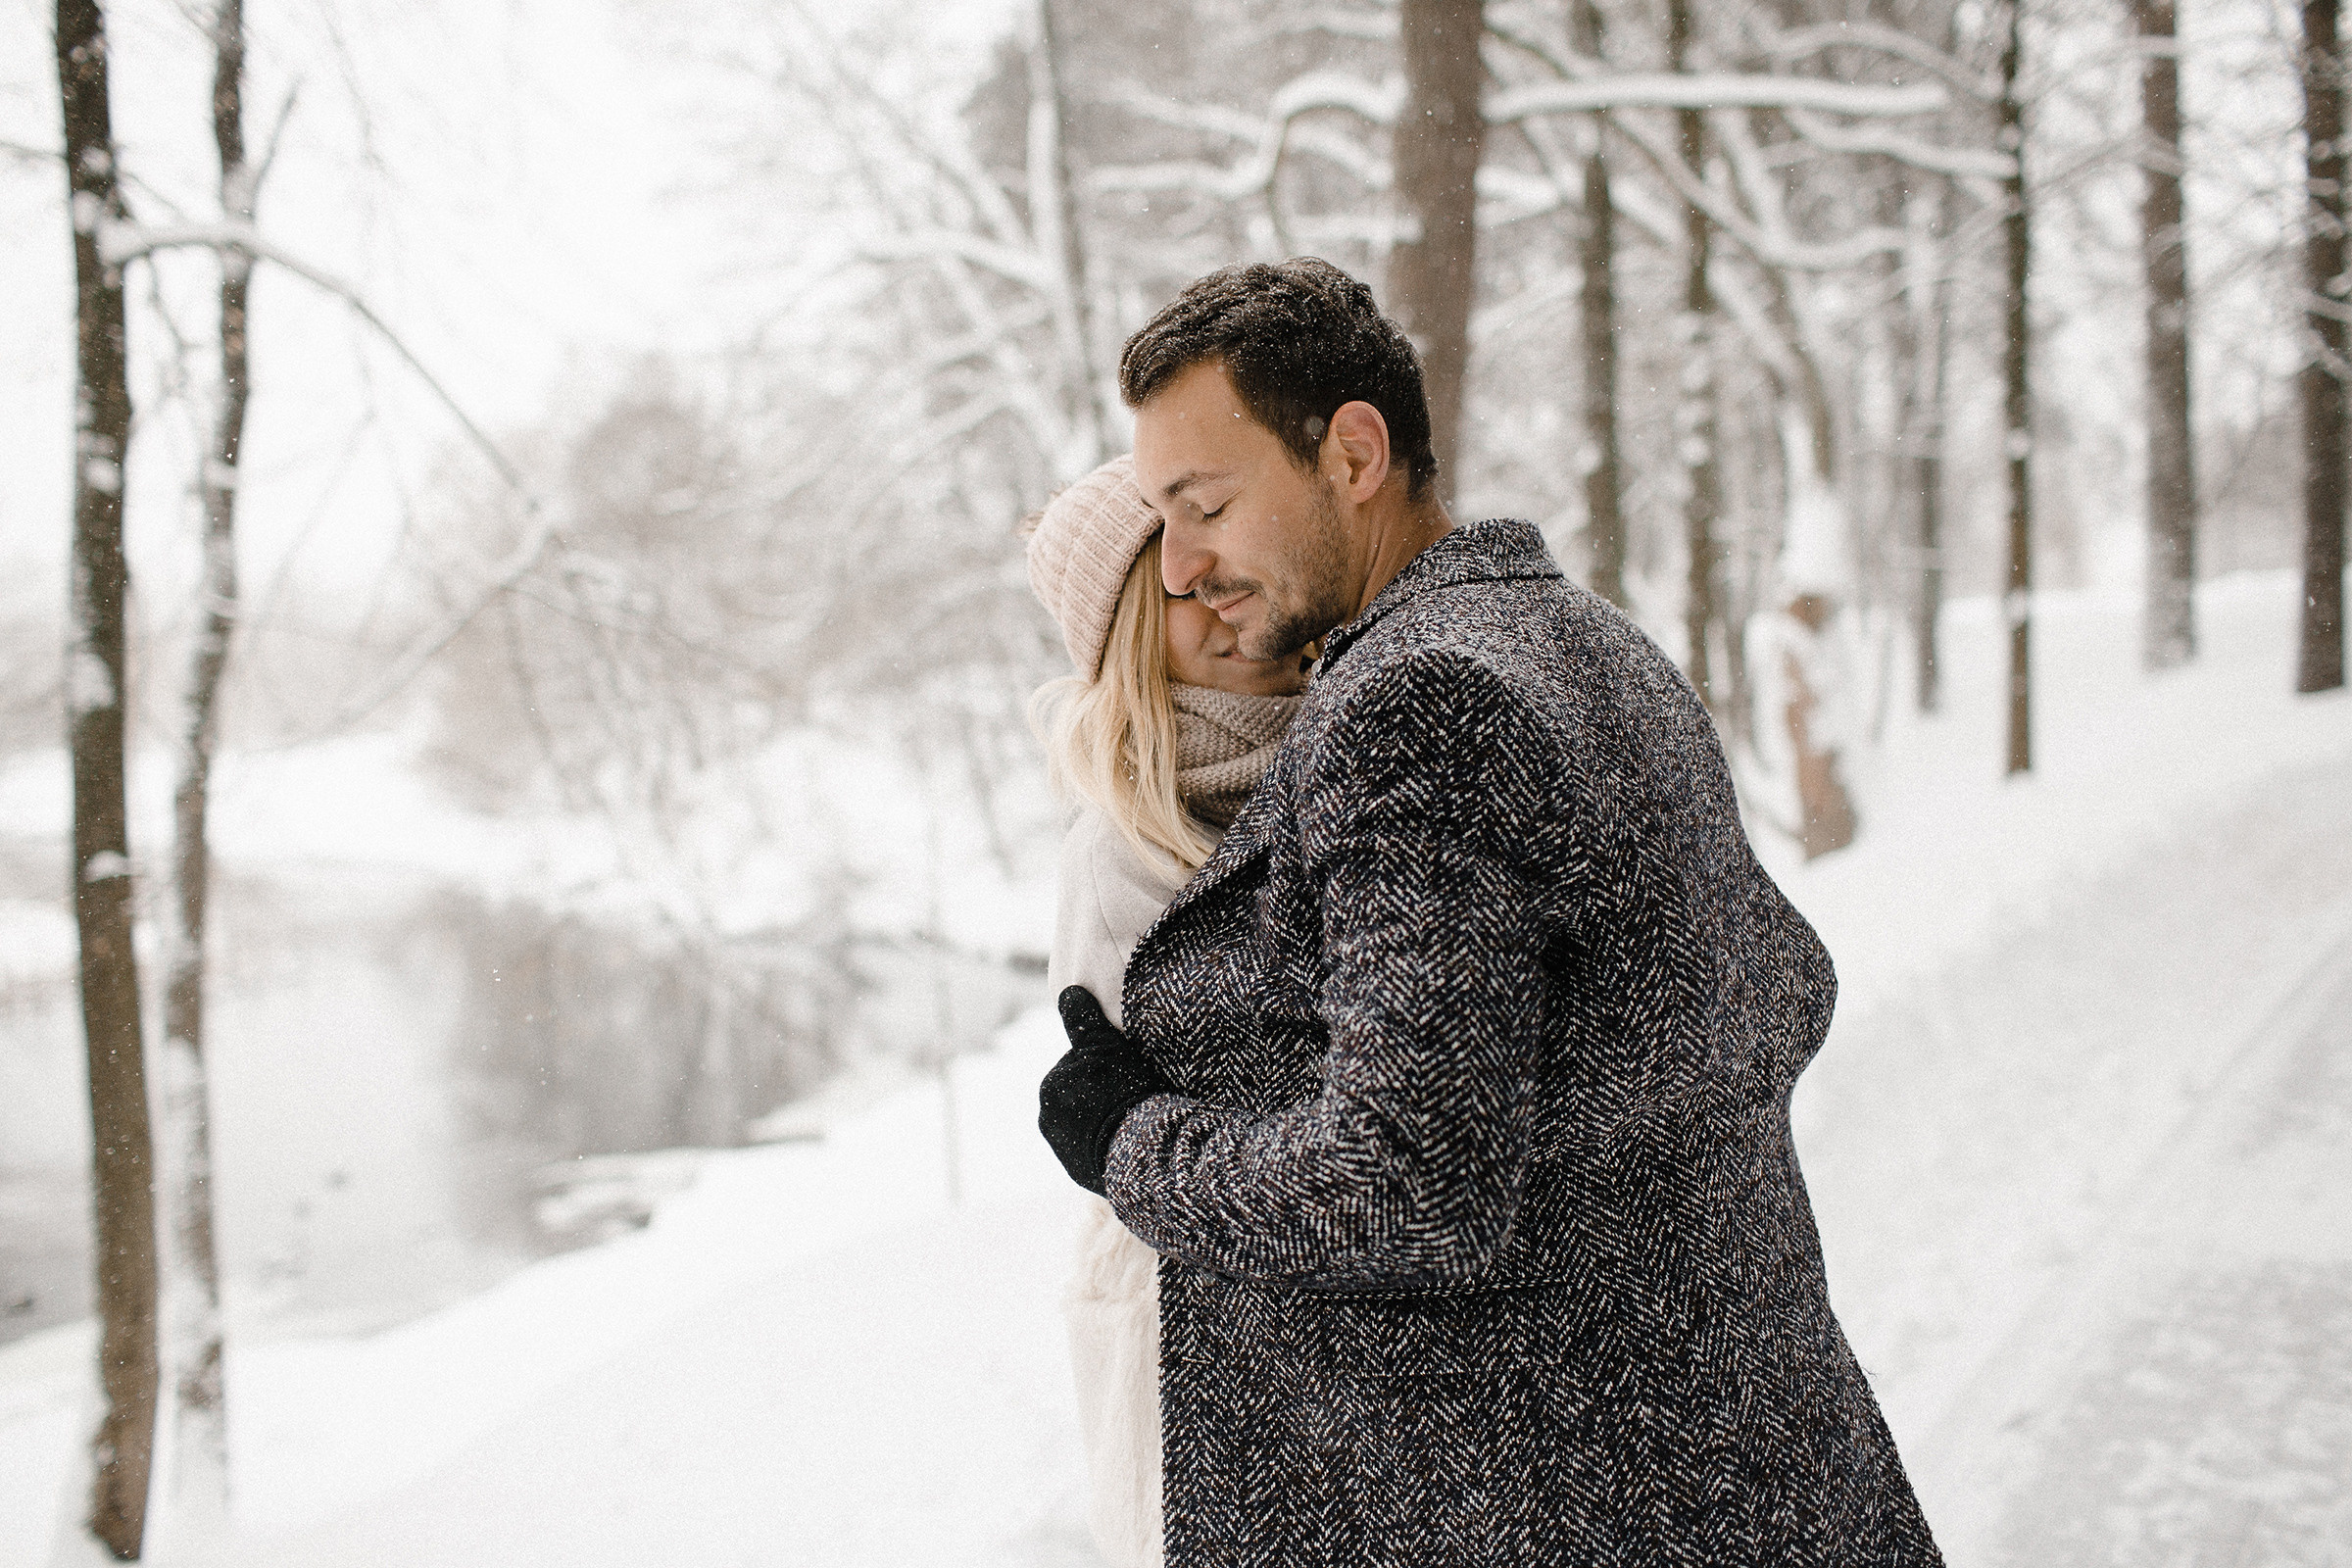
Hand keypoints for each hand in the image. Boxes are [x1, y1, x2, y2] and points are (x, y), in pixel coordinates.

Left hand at [1039, 986, 1173, 1196]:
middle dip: (1102, 1092)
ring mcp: (1063, 1150)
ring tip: (1134, 1119)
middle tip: (1132, 1094)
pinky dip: (1109, 1142)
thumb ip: (1083, 1020)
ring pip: (1087, 1121)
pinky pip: (1096, 1148)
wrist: (1140, 1151)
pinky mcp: (1080, 1173)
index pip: (1080, 1066)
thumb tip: (1068, 992)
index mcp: (1050, 1087)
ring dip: (1105, 1117)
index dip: (1107, 1066)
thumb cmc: (1124, 1092)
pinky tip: (1130, 1139)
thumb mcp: (1105, 1046)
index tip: (1127, 1073)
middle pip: (1081, 1094)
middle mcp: (1048, 1120)